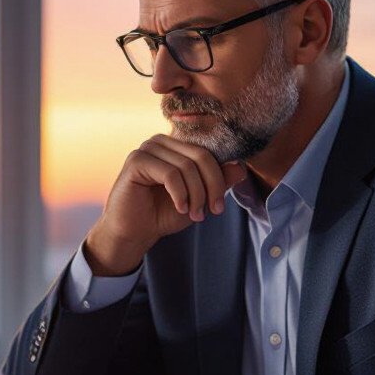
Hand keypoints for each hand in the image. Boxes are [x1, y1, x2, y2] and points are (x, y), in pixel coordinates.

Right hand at [85, 135, 246, 274]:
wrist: (133, 232)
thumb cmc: (162, 214)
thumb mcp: (198, 199)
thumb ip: (218, 182)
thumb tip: (241, 167)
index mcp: (176, 146)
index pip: (209, 153)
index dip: (219, 178)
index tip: (219, 207)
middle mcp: (161, 142)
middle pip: (202, 156)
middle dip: (212, 187)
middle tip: (212, 211)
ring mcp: (147, 148)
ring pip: (187, 166)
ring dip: (196, 195)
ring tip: (194, 214)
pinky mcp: (136, 160)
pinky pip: (170, 174)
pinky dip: (180, 194)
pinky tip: (179, 208)